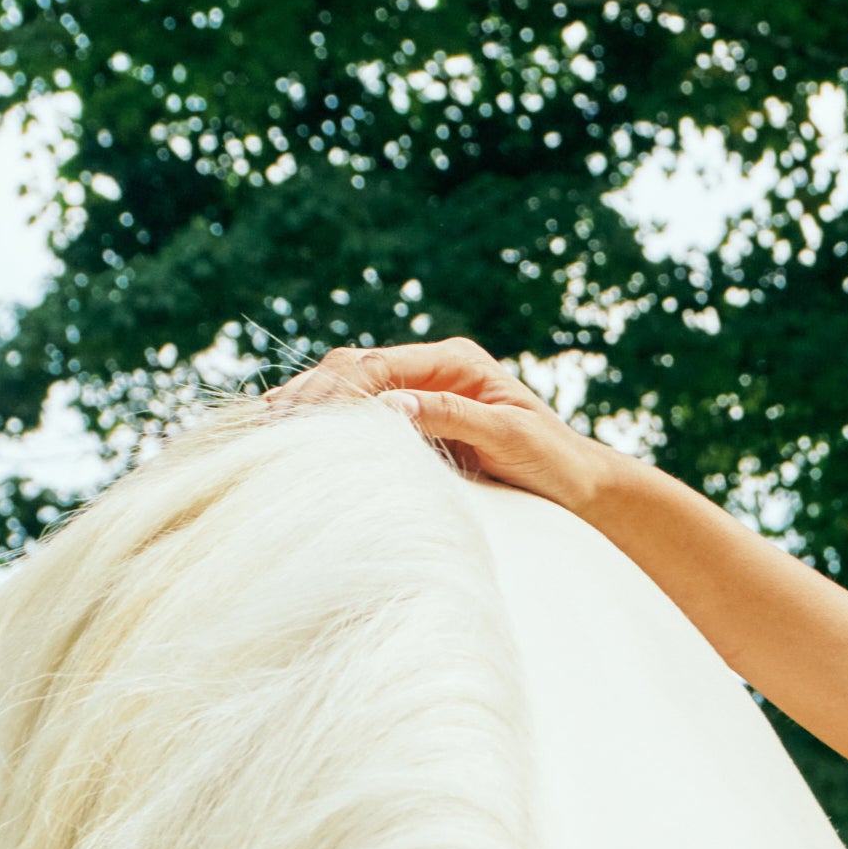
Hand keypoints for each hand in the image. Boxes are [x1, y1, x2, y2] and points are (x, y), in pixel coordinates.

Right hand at [261, 337, 623, 519]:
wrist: (582, 487)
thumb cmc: (555, 464)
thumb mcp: (509, 438)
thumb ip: (452, 416)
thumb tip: (388, 407)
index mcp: (454, 361)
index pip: (375, 366)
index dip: (335, 393)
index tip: (303, 421)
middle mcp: (432, 368)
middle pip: (351, 368)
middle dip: (310, 394)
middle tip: (269, 423)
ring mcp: (422, 391)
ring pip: (348, 386)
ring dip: (309, 405)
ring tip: (266, 425)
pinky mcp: (417, 419)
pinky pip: (360, 412)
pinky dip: (325, 421)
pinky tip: (289, 431)